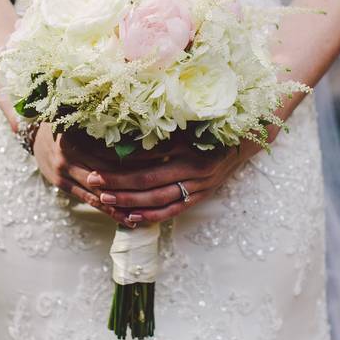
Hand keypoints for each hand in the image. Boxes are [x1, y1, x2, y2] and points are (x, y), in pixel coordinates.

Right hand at [32, 123, 167, 226]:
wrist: (33, 132)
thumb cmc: (66, 120)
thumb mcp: (81, 117)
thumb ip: (104, 123)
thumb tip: (142, 127)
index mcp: (75, 137)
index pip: (111, 151)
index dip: (136, 157)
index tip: (161, 159)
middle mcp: (67, 157)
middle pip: (107, 175)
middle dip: (133, 183)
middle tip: (161, 188)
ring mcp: (63, 173)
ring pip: (99, 193)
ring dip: (123, 203)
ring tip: (148, 211)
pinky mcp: (62, 185)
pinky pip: (89, 200)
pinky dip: (109, 209)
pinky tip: (127, 218)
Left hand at [88, 126, 279, 225]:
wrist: (246, 139)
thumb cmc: (212, 125)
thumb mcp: (188, 121)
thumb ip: (162, 125)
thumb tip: (125, 126)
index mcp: (188, 145)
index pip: (148, 155)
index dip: (122, 158)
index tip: (98, 157)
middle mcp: (193, 167)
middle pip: (148, 179)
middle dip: (118, 181)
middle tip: (93, 179)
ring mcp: (198, 185)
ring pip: (158, 199)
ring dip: (129, 200)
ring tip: (105, 198)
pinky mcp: (200, 197)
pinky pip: (172, 210)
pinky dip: (150, 217)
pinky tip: (129, 218)